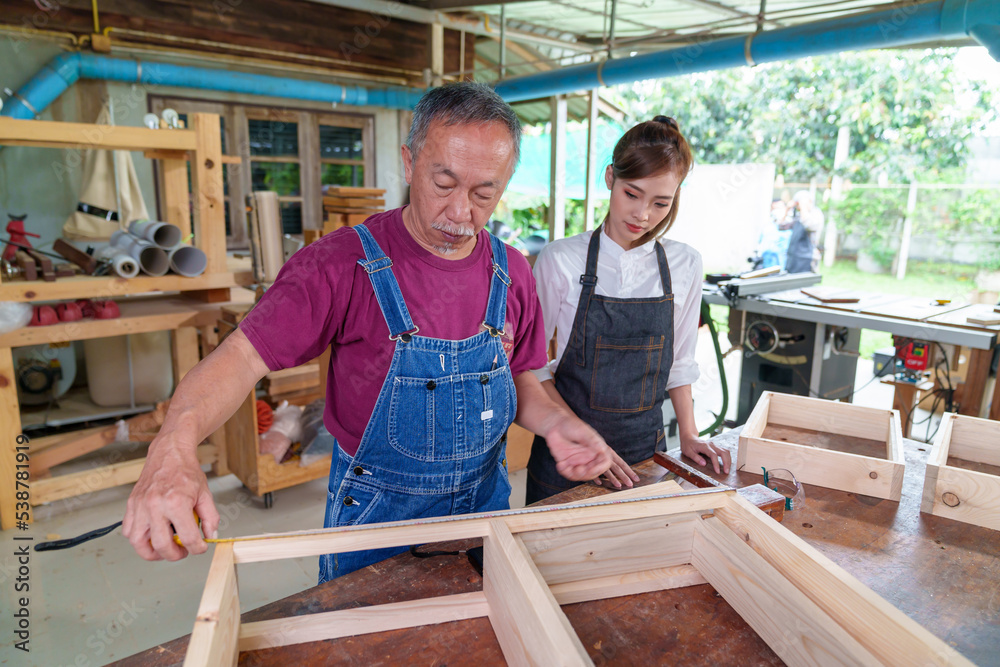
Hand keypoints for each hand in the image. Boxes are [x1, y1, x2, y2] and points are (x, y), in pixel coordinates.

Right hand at [122, 439, 219, 560]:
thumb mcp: (205, 494)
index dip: (197, 548)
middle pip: (161, 545)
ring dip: (151, 552)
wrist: (169, 453)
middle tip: (182, 552)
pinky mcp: (131, 504)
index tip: (199, 548)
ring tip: (164, 550)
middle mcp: (155, 505)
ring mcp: (140, 505)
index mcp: (176, 502)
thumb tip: (210, 537)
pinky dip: (139, 539)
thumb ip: (210, 518)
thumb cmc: (186, 472)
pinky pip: (129, 530)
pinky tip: (152, 536)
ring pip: (138, 542)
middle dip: (174, 555)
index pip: (187, 537)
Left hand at [543, 413, 613, 481]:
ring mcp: (578, 461)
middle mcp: (589, 457)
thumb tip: (602, 449)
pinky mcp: (568, 463)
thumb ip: (593, 441)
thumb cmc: (571, 425)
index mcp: (597, 449)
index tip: (592, 469)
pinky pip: (568, 473)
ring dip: (575, 475)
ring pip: (580, 476)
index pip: (604, 463)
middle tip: (578, 469)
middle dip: (586, 474)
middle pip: (592, 473)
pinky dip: (564, 472)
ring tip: (567, 467)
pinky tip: (560, 464)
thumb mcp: (583, 431)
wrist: (555, 424)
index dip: (600, 469)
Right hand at [593, 449, 639, 488]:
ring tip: (618, 485)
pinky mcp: (589, 462)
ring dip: (612, 478)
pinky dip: (596, 477)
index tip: (636, 478)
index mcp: (611, 453)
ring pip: (606, 470)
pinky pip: (593, 470)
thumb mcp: (604, 449)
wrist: (582, 434)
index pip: (622, 464)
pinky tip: (600, 483)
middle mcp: (606, 456)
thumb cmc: (594, 445)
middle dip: (624, 477)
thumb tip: (619, 467)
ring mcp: (598, 459)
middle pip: (617, 468)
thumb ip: (609, 457)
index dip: (630, 471)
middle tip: (630, 485)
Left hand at [680, 434, 730, 474]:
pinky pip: (724, 451)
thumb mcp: (688, 452)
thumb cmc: (688, 445)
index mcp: (704, 446)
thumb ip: (696, 458)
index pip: (713, 455)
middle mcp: (711, 445)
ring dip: (728, 460)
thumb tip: (704, 464)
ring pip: (726, 451)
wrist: (689, 437)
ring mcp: (714, 445)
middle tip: (726, 472)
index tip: (718, 472)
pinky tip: (727, 464)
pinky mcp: (716, 447)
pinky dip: (727, 458)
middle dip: (726, 462)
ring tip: (727, 469)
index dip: (716, 463)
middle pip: (723, 452)